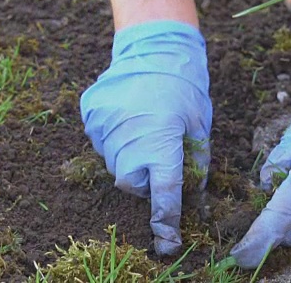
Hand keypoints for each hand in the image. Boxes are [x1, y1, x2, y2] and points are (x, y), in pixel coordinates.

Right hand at [80, 20, 211, 255]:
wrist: (153, 49)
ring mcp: (104, 127)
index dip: (166, 219)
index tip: (167, 242)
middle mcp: (127, 139)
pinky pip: (102, 142)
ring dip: (129, 157)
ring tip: (143, 128)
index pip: (163, 193)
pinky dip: (115, 139)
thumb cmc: (184, 87)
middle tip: (157, 156)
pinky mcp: (91, 116)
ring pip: (114, 163)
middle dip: (144, 180)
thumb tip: (194, 194)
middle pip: (130, 183)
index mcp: (161, 142)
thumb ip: (196, 163)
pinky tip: (128, 118)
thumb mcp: (199, 125)